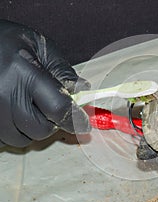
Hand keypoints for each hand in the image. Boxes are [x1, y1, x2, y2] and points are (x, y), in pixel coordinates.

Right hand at [0, 20, 90, 147]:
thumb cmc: (5, 40)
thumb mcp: (39, 45)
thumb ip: (62, 69)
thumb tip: (83, 90)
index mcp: (24, 74)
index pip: (58, 108)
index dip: (75, 120)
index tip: (84, 125)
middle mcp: (4, 95)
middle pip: (41, 129)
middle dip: (51, 122)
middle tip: (47, 106)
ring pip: (22, 139)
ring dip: (31, 128)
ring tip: (26, 105)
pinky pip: (4, 139)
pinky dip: (14, 131)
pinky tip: (12, 112)